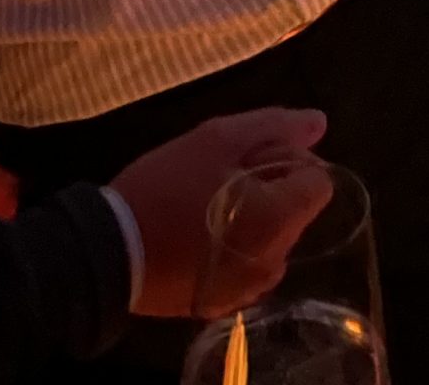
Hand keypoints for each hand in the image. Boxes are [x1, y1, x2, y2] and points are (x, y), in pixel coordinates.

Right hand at [110, 109, 329, 320]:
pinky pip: (247, 264)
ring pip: (272, 236)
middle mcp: (274, 261)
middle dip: (270, 188)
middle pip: (296, 209)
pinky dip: (235, 246)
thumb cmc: (165, 189)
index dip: (288, 161)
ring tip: (205, 206)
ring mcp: (249, 289)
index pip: (318, 181)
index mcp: (279, 220)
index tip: (249, 159)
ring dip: (253, 217)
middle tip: (221, 178)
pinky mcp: (223, 303)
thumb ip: (273, 128)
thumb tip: (318, 124)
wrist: (109, 253)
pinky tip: (198, 235)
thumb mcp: (216, 140)